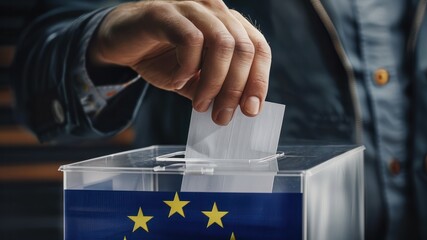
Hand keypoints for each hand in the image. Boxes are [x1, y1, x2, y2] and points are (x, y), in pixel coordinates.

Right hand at [88, 0, 270, 124]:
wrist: (122, 43)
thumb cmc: (162, 59)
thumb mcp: (195, 80)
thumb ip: (216, 89)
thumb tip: (238, 110)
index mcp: (228, 24)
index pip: (259, 48)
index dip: (259, 80)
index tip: (251, 110)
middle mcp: (215, 10)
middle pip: (244, 49)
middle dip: (236, 89)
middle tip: (221, 116)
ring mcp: (192, 7)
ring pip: (222, 44)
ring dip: (214, 82)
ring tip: (200, 104)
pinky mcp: (165, 13)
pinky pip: (190, 40)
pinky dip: (187, 68)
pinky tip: (177, 82)